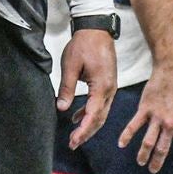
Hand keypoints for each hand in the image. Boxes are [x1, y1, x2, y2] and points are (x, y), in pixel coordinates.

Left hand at [57, 30, 116, 149]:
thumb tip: (61, 108)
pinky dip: (90, 112)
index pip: (93, 115)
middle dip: (87, 133)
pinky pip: (100, 103)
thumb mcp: (70, 66)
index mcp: (102, 86)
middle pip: (100, 118)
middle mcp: (110, 89)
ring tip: (75, 136)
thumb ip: (67, 88)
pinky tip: (77, 117)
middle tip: (73, 144)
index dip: (83, 131)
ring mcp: (111, 87)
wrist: (96, 29)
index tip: (73, 141)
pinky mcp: (107, 83)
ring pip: (101, 112)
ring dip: (89, 124)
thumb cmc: (84, 45)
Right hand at [118, 63, 172, 172]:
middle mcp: (169, 125)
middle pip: (161, 149)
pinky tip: (121, 144)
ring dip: (143, 154)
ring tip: (140, 162)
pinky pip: (134, 125)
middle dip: (156, 162)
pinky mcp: (145, 109)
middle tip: (152, 170)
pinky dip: (127, 135)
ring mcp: (156, 118)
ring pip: (147, 141)